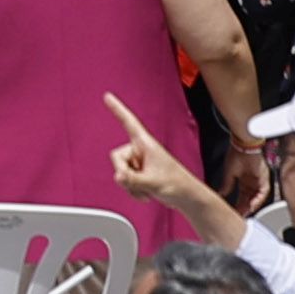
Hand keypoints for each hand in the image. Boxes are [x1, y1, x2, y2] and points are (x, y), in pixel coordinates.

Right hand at [99, 94, 213, 220]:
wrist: (186, 197)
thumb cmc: (177, 184)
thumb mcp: (152, 182)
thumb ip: (132, 180)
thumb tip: (117, 176)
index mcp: (146, 144)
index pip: (128, 122)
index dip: (117, 109)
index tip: (107, 96)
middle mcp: (141, 151)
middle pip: (117, 157)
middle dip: (125, 174)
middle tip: (138, 183)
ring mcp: (139, 164)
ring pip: (120, 172)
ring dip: (130, 185)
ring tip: (146, 189)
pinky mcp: (139, 175)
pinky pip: (125, 180)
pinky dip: (133, 190)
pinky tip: (145, 193)